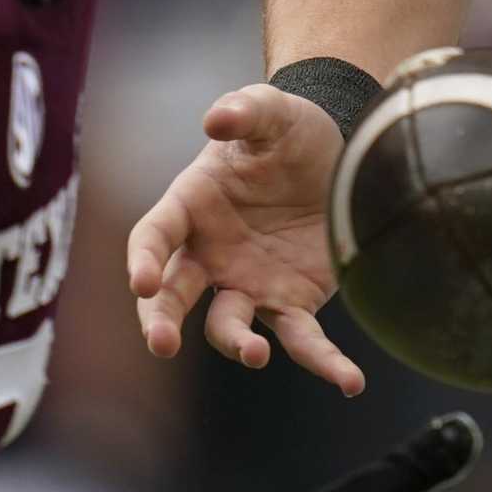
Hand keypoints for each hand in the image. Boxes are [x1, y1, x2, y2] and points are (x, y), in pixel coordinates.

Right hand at [126, 84, 364, 395]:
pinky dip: (324, 363)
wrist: (337, 151)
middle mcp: (209, 254)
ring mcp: (248, 283)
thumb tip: (216, 120)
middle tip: (162, 343)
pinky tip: (350, 381)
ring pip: (229, 326)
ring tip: (255, 354)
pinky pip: (302, 340)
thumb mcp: (270, 110)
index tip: (142, 280)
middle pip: (172, 294)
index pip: (153, 236)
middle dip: (160, 320)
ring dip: (236, 344)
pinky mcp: (293, 302)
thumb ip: (244, 110)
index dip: (143, 259)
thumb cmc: (289, 129)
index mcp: (190, 205)